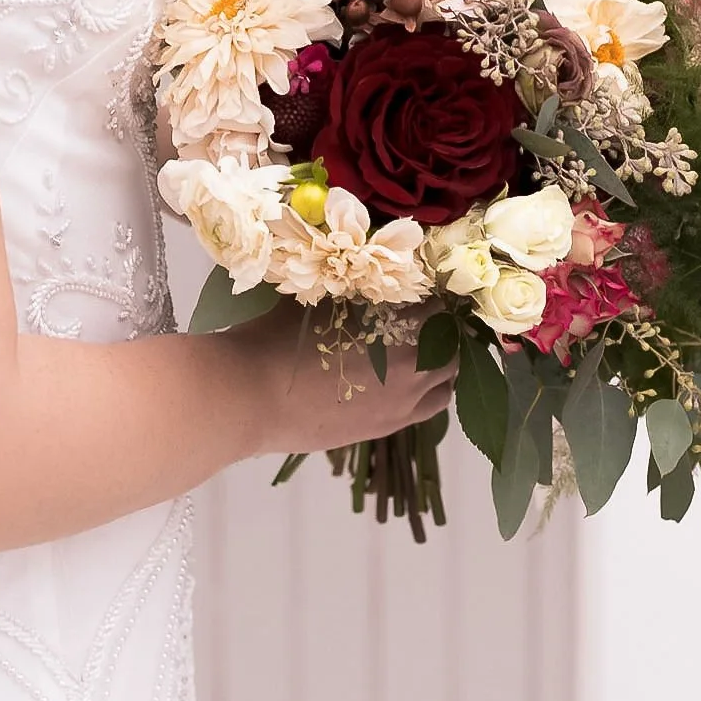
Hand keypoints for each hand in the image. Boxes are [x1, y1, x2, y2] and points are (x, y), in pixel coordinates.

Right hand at [232, 298, 456, 457]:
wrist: (248, 397)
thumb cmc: (277, 338)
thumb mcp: (318, 297)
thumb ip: (352, 288)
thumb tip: (368, 272)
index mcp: (399, 328)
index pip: (438, 304)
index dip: (433, 290)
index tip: (425, 281)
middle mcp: (411, 368)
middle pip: (451, 345)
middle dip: (443, 327)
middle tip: (425, 313)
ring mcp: (401, 405)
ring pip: (445, 383)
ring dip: (441, 363)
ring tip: (420, 348)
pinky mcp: (383, 429)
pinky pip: (425, 410)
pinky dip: (426, 391)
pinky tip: (404, 380)